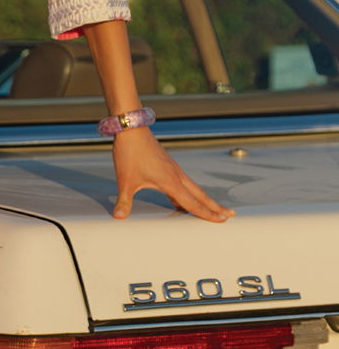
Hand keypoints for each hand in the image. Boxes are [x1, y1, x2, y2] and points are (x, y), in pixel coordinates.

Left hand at [110, 127, 235, 222]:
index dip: (207, 214)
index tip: (221, 220)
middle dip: (215, 206)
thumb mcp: (125, 180)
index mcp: (171, 181)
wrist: (131, 128)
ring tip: (213, 208)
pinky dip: (190, 192)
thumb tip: (118, 216)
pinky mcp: (168, 164)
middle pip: (200, 195)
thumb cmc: (130, 152)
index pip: (192, 203)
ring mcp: (173, 169)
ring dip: (204, 199)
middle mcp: (176, 175)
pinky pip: (184, 182)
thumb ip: (124, 201)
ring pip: (193, 188)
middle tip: (230, 214)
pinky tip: (182, 197)